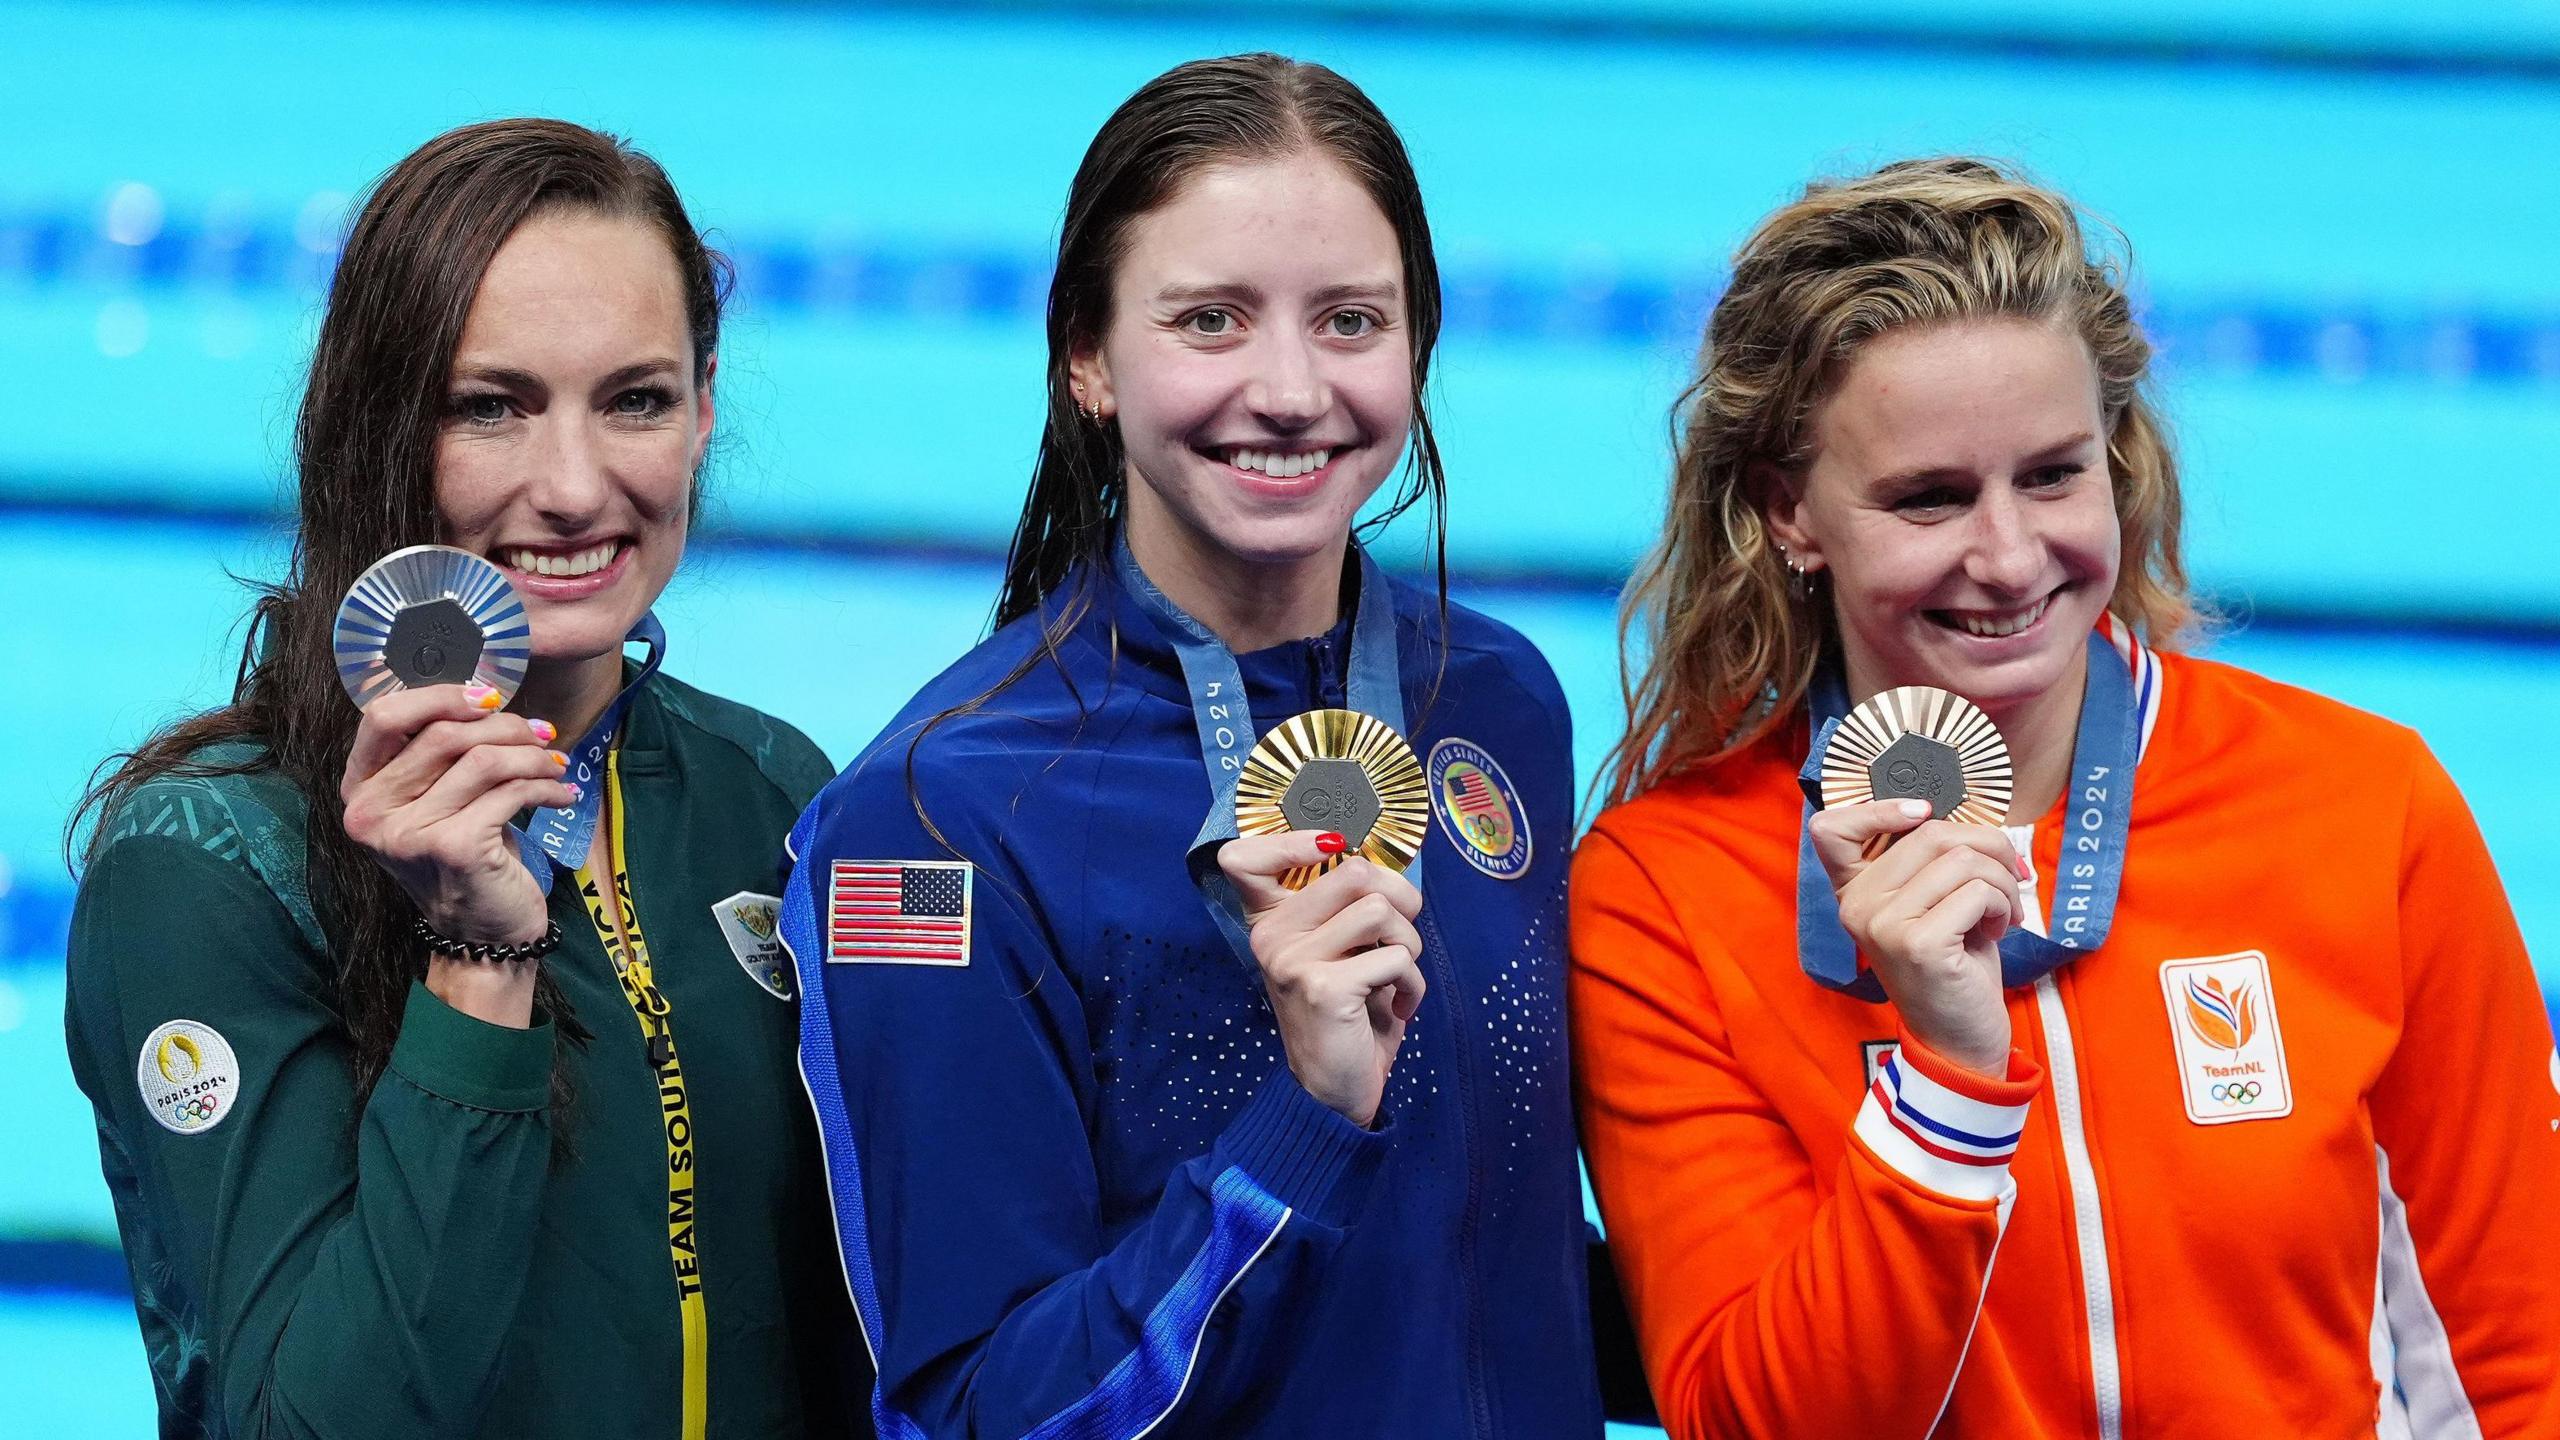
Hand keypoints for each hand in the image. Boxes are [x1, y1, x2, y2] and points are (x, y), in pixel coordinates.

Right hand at [340, 683, 574, 1025]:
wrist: (482, 936)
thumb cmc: (466, 857)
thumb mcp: (439, 801)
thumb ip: (442, 753)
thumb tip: (489, 693)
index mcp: (359, 790)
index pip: (382, 716)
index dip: (440, 695)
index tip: (490, 697)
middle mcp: (371, 812)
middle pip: (443, 733)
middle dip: (506, 726)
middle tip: (545, 734)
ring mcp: (407, 833)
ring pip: (482, 759)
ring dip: (532, 755)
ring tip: (557, 764)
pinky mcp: (452, 847)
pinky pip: (509, 791)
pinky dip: (545, 785)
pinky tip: (562, 794)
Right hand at [1218, 832, 1426, 1127]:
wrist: (1334, 1092)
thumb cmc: (1348, 1014)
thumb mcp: (1340, 951)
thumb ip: (1348, 906)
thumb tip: (1389, 863)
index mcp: (1270, 921)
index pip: (1243, 858)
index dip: (1290, 840)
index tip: (1332, 846)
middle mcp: (1271, 936)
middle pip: (1355, 871)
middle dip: (1401, 901)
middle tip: (1401, 937)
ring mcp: (1292, 960)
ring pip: (1380, 911)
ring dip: (1409, 946)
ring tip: (1397, 977)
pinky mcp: (1322, 988)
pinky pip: (1394, 957)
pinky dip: (1411, 983)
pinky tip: (1398, 1007)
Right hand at [1808, 800, 2027, 1076]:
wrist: (1958, 1039)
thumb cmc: (1953, 965)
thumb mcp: (1933, 904)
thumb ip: (1932, 861)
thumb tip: (1979, 822)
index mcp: (1852, 891)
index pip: (1830, 828)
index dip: (1879, 808)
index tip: (1925, 814)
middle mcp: (1856, 905)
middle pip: (1932, 832)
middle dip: (1989, 848)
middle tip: (2009, 879)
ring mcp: (1882, 924)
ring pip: (1963, 860)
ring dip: (2002, 882)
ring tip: (2004, 912)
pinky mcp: (1916, 943)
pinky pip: (1978, 892)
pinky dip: (2003, 906)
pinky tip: (1999, 931)